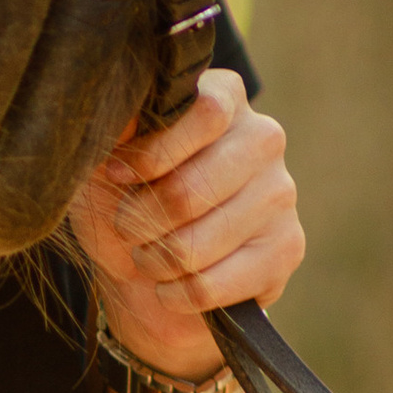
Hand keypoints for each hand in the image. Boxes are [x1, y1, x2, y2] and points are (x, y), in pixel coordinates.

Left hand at [71, 71, 303, 377]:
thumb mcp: (104, 156)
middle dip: (138, 221)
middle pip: (190, 189)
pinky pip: (213, 284)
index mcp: (224, 98)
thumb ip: (116, 128)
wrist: (148, 268)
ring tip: (146, 256)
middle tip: (126, 227)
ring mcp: (281, 193)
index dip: (150, 153)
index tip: (116, 175)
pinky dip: (176, 294)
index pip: (205, 113)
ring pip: (196, 244)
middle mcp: (263, 137)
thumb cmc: (126, 197)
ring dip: (153, 261)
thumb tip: (123, 112)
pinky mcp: (288, 248)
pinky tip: (170, 286)